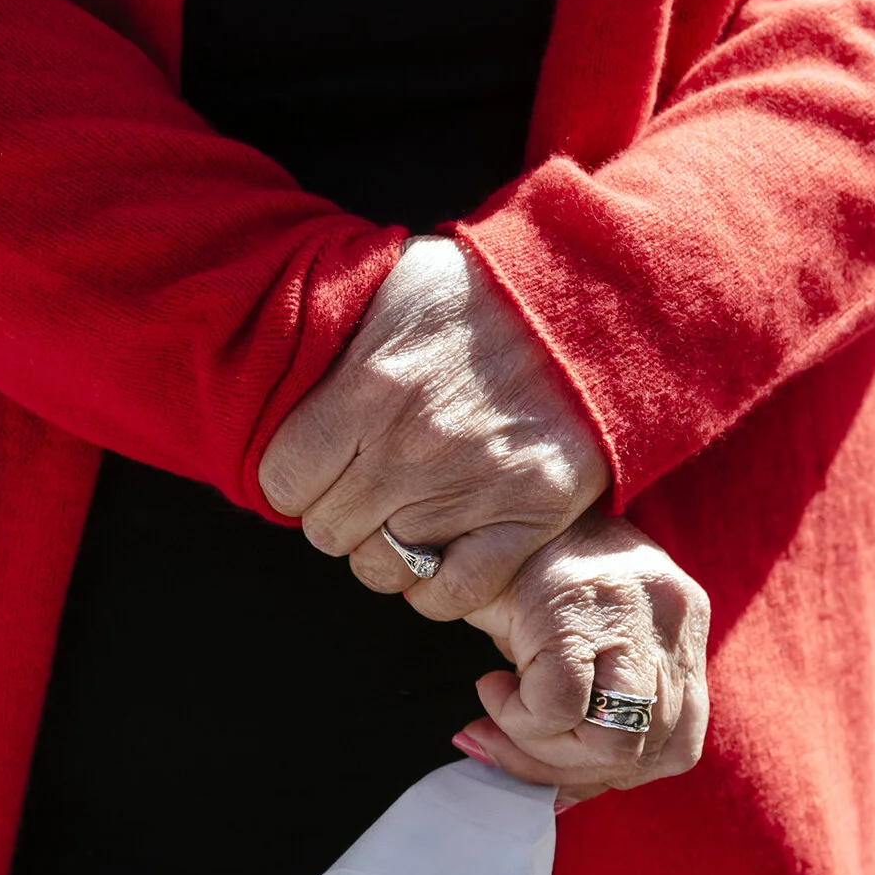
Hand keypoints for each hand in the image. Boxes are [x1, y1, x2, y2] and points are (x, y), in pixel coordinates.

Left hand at [257, 237, 608, 621]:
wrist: (592, 302)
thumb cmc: (484, 290)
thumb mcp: (394, 282)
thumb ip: (340, 335)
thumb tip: (289, 367)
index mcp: (370, 386)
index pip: (282, 478)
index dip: (291, 478)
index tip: (312, 467)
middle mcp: (413, 446)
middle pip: (326, 530)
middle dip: (335, 513)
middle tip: (360, 490)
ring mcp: (472, 488)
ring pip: (381, 568)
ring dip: (382, 552)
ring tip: (400, 519)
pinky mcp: (528, 516)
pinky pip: (453, 592)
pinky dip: (436, 589)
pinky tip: (438, 555)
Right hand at [450, 511, 710, 807]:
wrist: (488, 493)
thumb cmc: (529, 568)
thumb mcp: (583, 637)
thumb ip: (594, 706)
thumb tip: (561, 793)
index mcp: (683, 619)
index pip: (679, 738)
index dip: (616, 773)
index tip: (557, 771)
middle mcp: (671, 614)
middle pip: (651, 750)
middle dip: (573, 773)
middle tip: (510, 750)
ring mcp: (631, 612)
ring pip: (614, 742)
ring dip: (544, 753)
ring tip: (501, 719)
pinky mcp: (577, 612)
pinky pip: (558, 711)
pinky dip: (518, 722)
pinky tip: (492, 689)